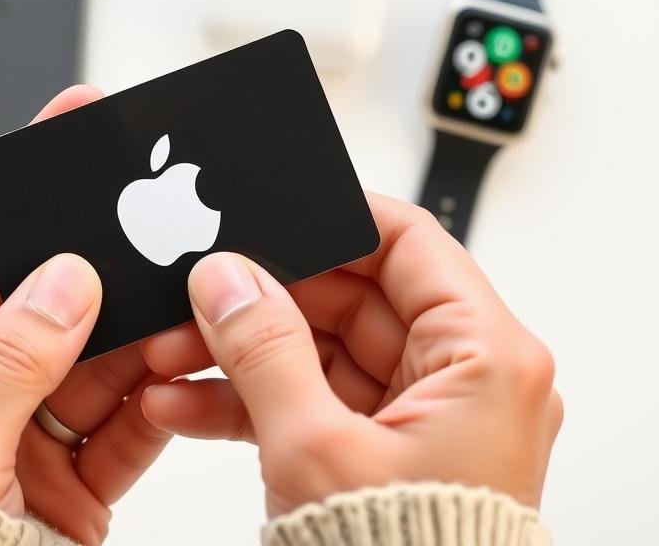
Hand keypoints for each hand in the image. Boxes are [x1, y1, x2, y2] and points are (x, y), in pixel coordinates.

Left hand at [0, 86, 170, 544]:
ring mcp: (23, 422)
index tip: (62, 135)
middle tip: (143, 209)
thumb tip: (64, 280)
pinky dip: (154, 393)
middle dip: (95, 262)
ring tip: (178, 294)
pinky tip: (180, 365)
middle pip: (42, 296)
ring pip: (94, 351)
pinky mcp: (73, 466)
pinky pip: (123, 412)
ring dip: (137, 330)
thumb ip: (10, 362)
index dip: (16, 194)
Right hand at [139, 194, 561, 516]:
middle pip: (350, 296)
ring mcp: (420, 414)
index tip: (273, 210)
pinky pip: (312, 398)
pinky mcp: (382, 446)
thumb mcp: (315, 448)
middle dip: (262, 299)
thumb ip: (264, 346)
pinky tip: (186, 403)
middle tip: (199, 294)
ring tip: (173, 354)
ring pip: (318, 349)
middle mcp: (464, 378)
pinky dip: (252, 400)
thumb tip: (226, 279)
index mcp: (485, 359)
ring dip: (242, 353)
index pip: (408, 242)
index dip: (336, 218)